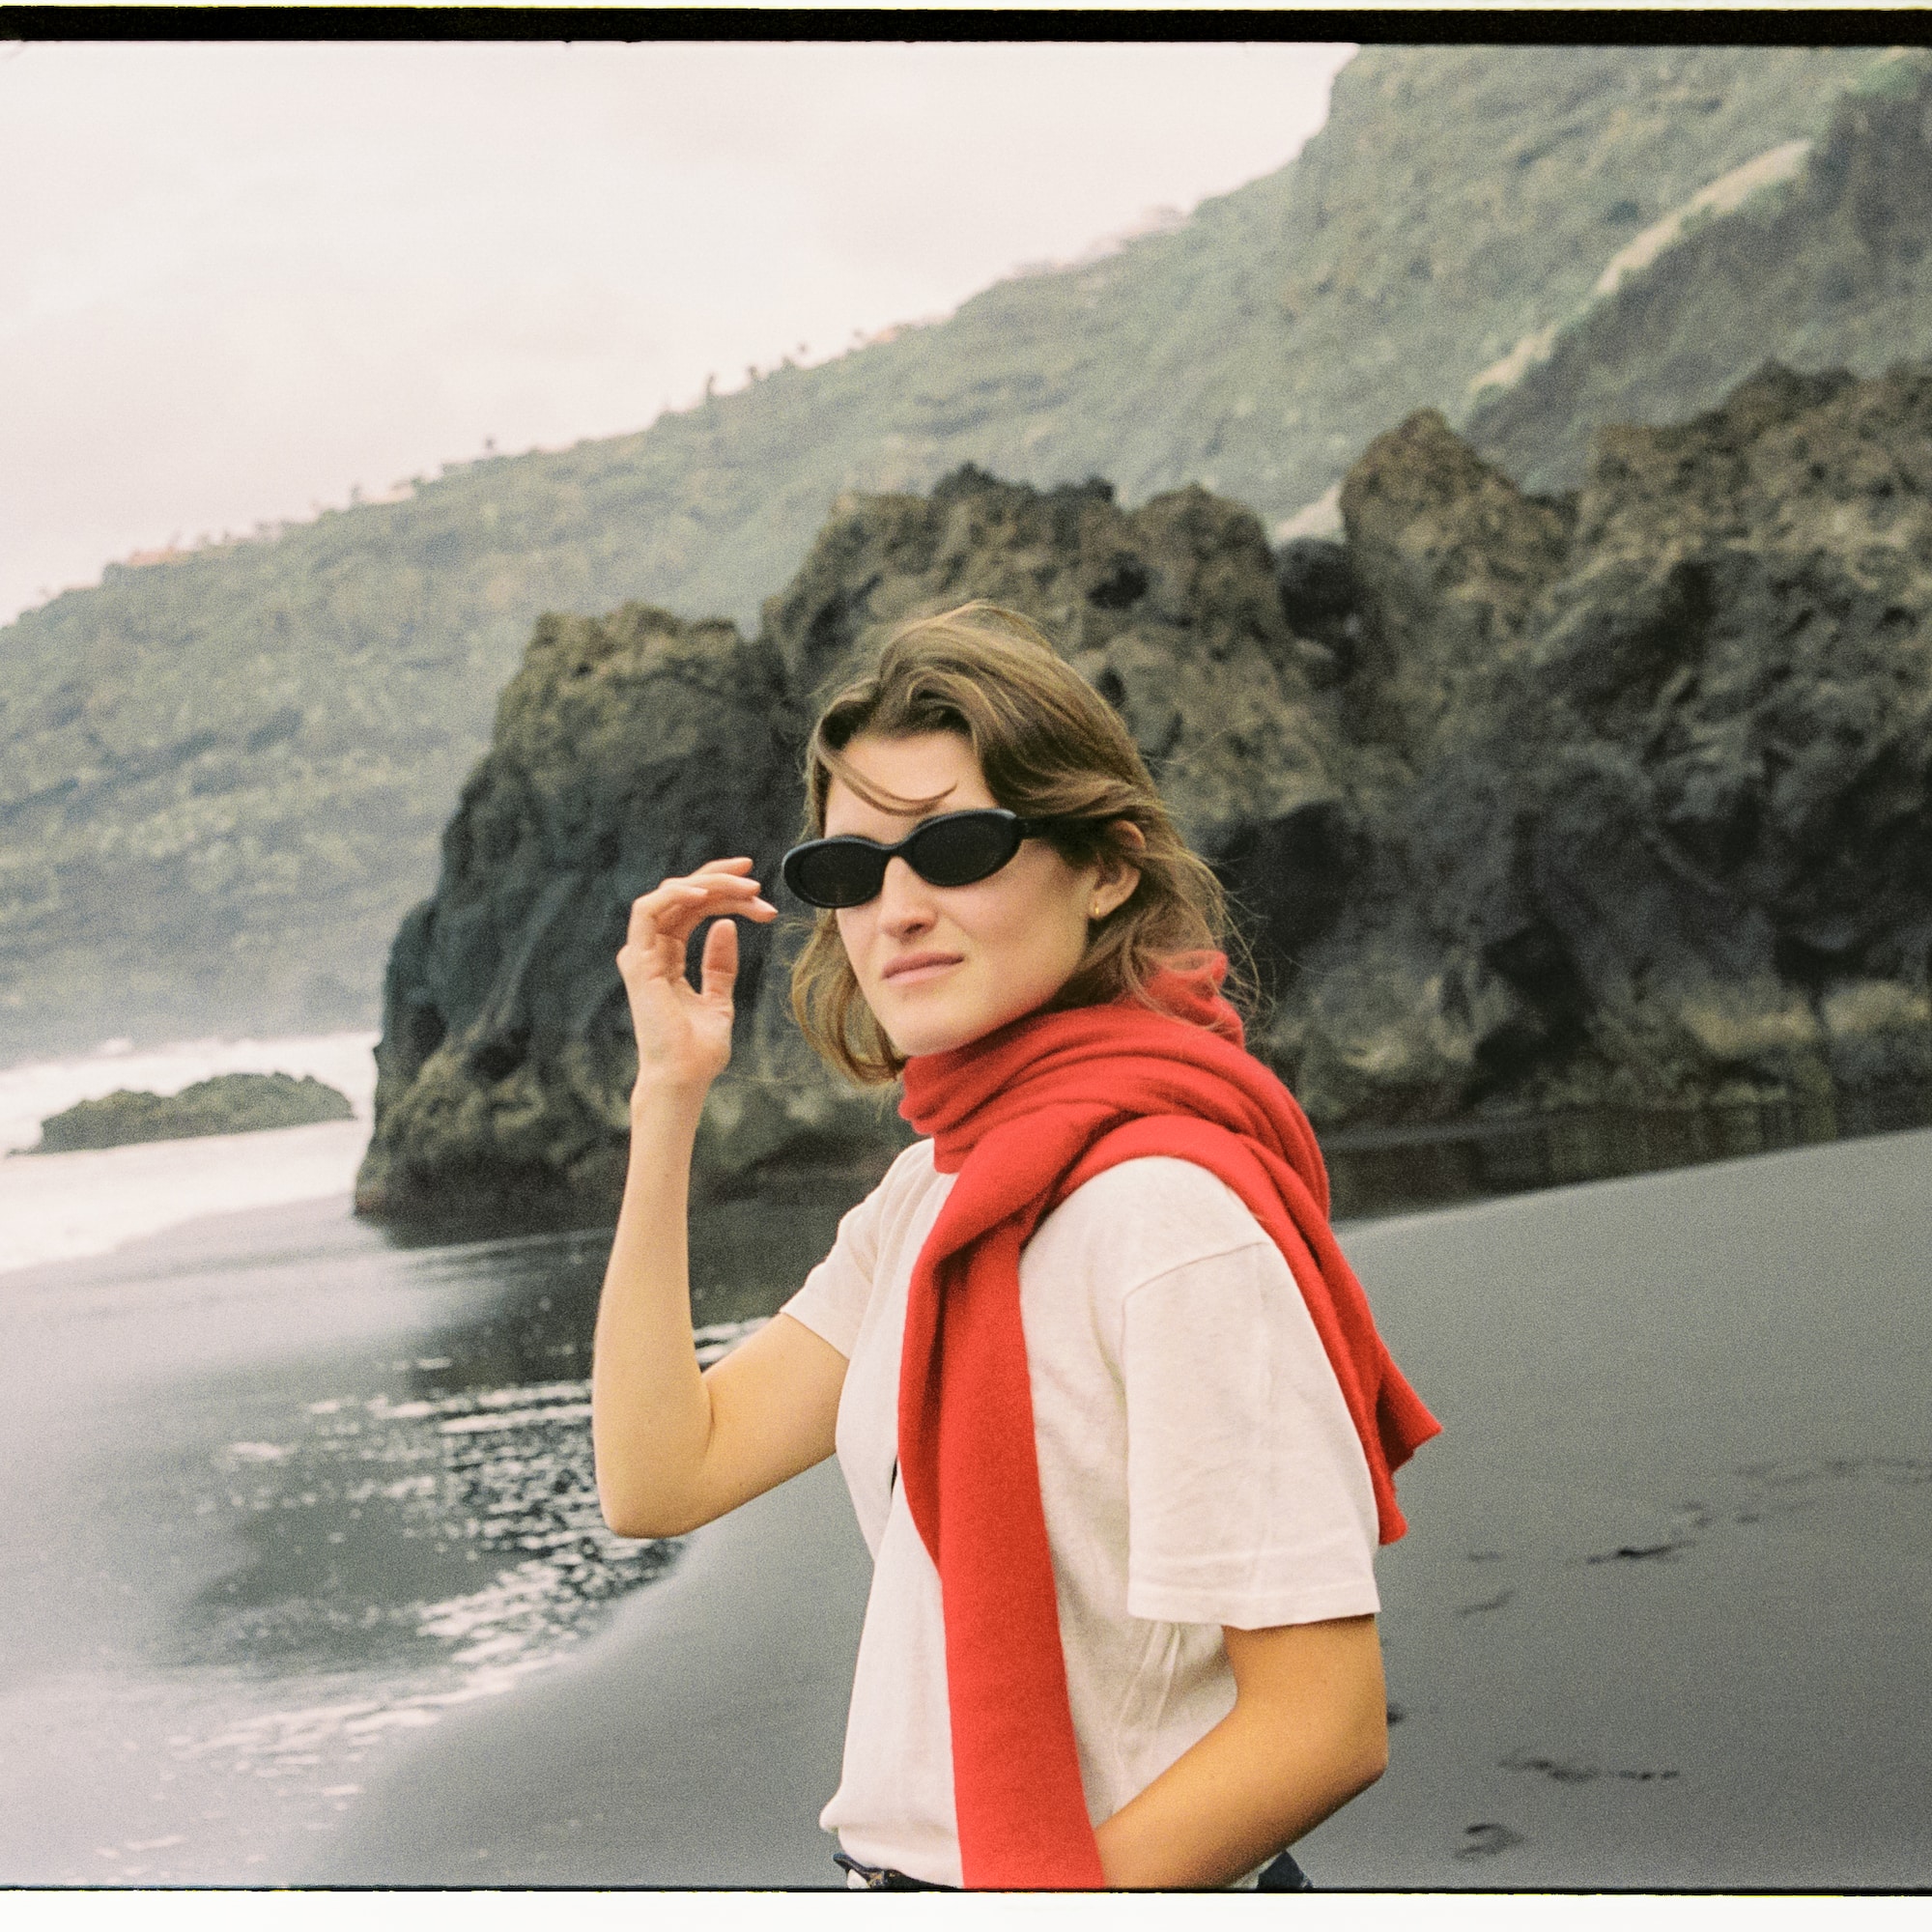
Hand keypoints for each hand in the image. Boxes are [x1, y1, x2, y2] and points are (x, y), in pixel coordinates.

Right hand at [617, 858, 775, 1100]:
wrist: (685, 1077)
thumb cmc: (698, 1050)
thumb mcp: (719, 1000)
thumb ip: (720, 964)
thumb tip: (727, 925)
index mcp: (666, 958)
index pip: (692, 909)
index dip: (723, 891)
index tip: (759, 889)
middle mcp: (650, 951)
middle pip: (682, 896)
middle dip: (722, 882)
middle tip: (756, 879)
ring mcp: (641, 954)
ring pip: (669, 895)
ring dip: (709, 884)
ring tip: (746, 887)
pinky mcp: (637, 960)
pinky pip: (648, 910)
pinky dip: (676, 894)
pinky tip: (708, 894)